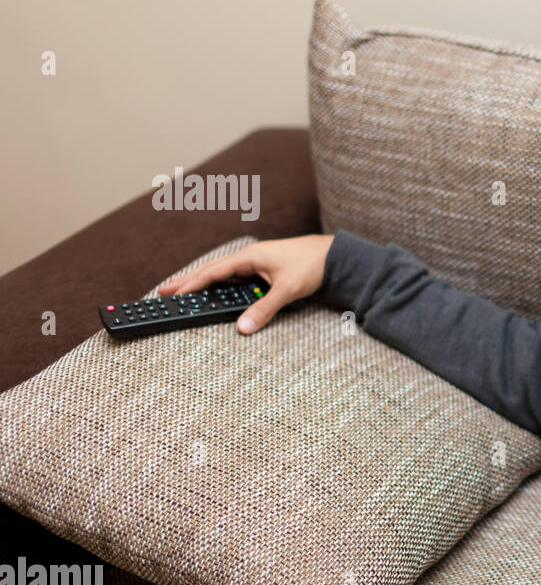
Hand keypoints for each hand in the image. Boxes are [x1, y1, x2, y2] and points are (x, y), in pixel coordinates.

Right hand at [157, 234, 335, 333]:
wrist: (334, 255)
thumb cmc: (311, 265)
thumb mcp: (287, 290)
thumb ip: (264, 309)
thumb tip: (243, 328)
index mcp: (249, 257)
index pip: (213, 272)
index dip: (191, 283)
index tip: (171, 292)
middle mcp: (248, 258)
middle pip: (211, 271)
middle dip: (188, 282)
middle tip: (163, 292)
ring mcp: (255, 264)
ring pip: (222, 276)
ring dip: (203, 284)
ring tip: (181, 292)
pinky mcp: (263, 270)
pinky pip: (235, 279)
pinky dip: (221, 286)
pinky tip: (214, 293)